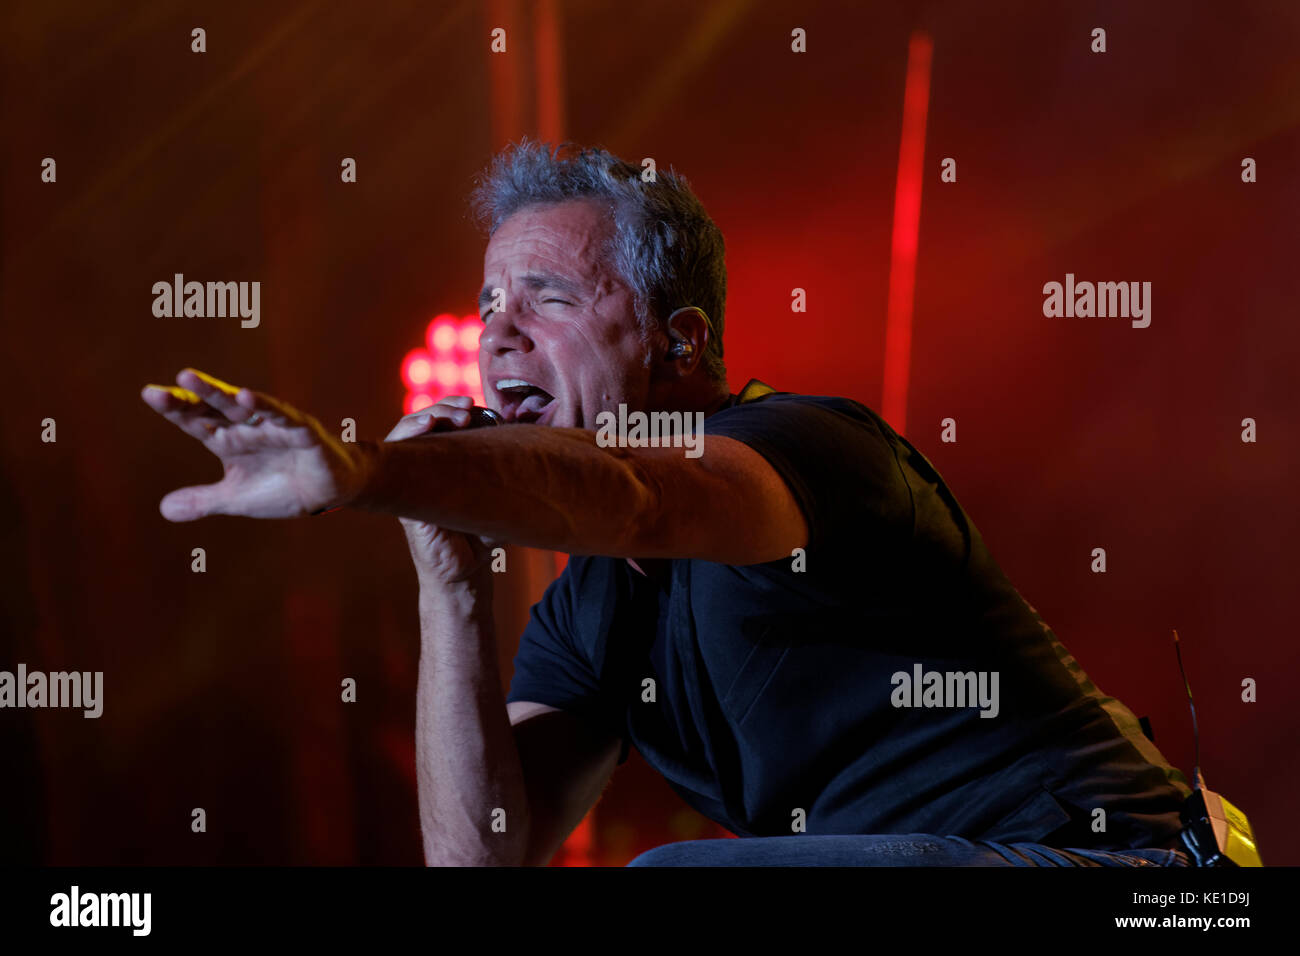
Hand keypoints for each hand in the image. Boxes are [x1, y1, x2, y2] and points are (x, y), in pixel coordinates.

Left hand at [141, 368, 372, 520]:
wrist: (330, 492)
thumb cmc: (284, 487)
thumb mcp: (237, 498)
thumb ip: (203, 500)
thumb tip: (163, 509)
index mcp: (228, 440)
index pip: (197, 420)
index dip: (175, 408)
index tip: (150, 394)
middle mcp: (247, 427)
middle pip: (214, 406)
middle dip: (191, 394)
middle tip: (167, 385)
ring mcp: (273, 426)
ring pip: (241, 405)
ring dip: (216, 392)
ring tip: (189, 378)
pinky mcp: (301, 431)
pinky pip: (281, 416)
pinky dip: (265, 406)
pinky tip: (246, 397)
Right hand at [385, 396, 501, 586]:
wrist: (468, 572)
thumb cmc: (482, 533)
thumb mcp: (498, 497)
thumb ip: (505, 473)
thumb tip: (529, 445)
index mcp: (443, 461)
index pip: (443, 423)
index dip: (455, 409)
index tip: (477, 405)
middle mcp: (421, 467)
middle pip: (423, 422)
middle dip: (444, 408)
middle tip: (467, 407)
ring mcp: (407, 482)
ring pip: (404, 436)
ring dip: (424, 419)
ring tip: (447, 415)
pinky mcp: (401, 500)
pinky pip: (392, 466)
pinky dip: (405, 442)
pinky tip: (423, 432)